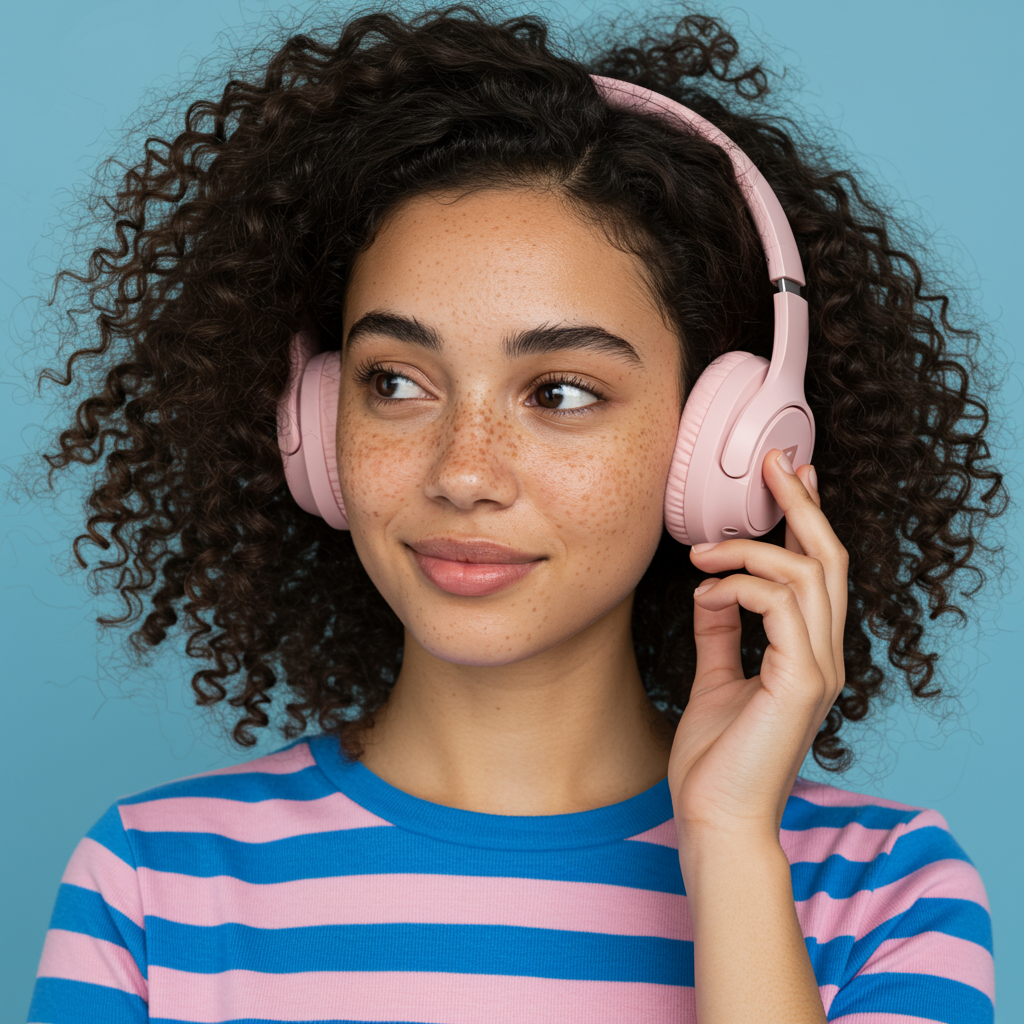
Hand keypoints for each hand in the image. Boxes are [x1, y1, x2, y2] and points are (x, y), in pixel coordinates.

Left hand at [666, 448, 848, 852]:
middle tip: (773, 464)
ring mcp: (817, 669)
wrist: (715, 823)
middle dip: (801, 504)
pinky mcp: (801, 683)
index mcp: (806, 654)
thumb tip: (713, 590)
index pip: (818, 572)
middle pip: (827, 559)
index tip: (788, 476)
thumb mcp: (714, 680)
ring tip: (700, 553)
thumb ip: (720, 633)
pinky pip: (780, 606)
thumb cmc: (715, 762)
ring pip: (807, 574)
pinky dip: (739, 586)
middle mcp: (823, 655)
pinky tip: (705, 593)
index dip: (807, 519)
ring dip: (748, 549)